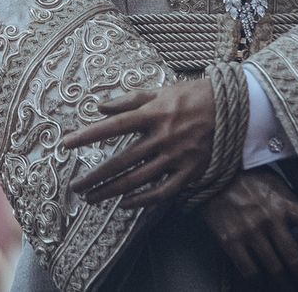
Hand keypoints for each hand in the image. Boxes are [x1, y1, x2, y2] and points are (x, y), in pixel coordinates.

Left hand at [63, 79, 214, 207]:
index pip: (113, 126)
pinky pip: (162, 192)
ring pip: (137, 180)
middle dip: (95, 176)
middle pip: (121, 161)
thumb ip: (127, 100)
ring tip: (92, 198)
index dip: (88, 136)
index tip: (66, 144)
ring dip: (112, 191)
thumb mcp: (159, 92)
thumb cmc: (190, 96)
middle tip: (75, 186)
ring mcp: (176, 157)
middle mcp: (162, 137)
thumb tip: (99, 106)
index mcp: (153, 115)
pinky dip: (143, 200)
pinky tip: (125, 204)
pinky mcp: (190, 172)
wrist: (231, 108)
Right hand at [199, 167, 297, 290]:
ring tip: (289, 289)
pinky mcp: (230, 241)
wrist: (212, 174)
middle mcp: (270, 219)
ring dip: (285, 285)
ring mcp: (250, 231)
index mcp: (285, 203)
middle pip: (297, 260)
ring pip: (275, 270)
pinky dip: (259, 282)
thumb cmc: (247, 178)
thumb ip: (293, 205)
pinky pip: (250, 271)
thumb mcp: (276, 185)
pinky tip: (263, 284)